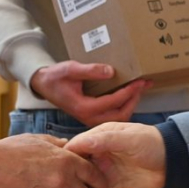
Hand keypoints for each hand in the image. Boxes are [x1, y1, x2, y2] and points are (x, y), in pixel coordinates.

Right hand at [30, 62, 151, 125]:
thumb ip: (90, 70)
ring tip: (141, 88)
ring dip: (131, 103)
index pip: (112, 102)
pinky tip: (130, 93)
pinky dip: (124, 105)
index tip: (139, 81)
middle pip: (119, 115)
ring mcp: (91, 119)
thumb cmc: (56, 77)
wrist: (44, 85)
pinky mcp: (93, 116)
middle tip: (143, 85)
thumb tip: (111, 71)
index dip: (128, 92)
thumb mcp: (71, 69)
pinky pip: (113, 115)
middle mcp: (88, 117)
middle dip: (134, 99)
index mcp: (83, 108)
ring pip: (118, 117)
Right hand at [67, 122, 166, 187]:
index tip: (57, 168)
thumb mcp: (129, 138)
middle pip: (77, 164)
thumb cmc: (151, 143)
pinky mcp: (112, 182)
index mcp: (100, 135)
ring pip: (84, 179)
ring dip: (81, 187)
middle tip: (64, 187)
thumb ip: (105, 140)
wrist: (171, 162)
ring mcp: (105, 168)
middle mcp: (99, 152)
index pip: (76, 145)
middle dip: (71, 175)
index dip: (66, 156)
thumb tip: (80, 143)